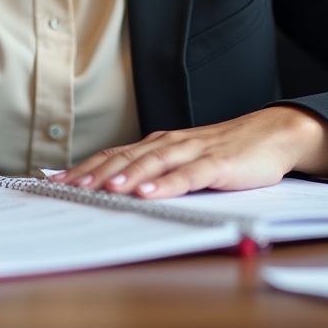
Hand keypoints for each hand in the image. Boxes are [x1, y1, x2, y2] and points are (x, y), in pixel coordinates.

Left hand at [53, 106, 327, 199]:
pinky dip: (167, 184)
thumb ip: (154, 169)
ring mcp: (194, 151)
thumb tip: (114, 185)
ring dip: (127, 176)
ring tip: (105, 189)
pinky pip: (188, 175)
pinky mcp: (217, 164)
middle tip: (70, 187)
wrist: (271, 134)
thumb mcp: (184, 160)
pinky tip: (149, 193)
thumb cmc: (225, 152)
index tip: (57, 181)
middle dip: (96, 173)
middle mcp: (171, 143)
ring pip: (153, 163)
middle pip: (127, 157)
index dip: (86, 166)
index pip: (115, 153)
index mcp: (159, 143)